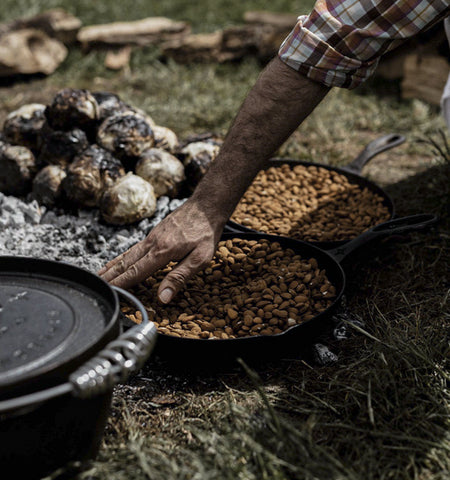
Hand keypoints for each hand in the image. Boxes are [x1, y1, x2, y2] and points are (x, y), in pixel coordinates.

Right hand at [98, 199, 224, 302]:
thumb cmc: (206, 233)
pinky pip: (134, 247)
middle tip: (95, 286)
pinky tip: (119, 260)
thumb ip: (180, 277)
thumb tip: (163, 297)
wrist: (206, 206)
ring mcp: (152, 237)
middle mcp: (152, 243)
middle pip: (126, 263)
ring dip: (112, 266)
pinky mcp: (155, 233)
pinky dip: (122, 256)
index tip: (109, 292)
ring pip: (128, 254)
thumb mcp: (200, 258)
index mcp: (162, 251)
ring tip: (98, 275)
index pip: (136, 272)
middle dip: (110, 276)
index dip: (122, 284)